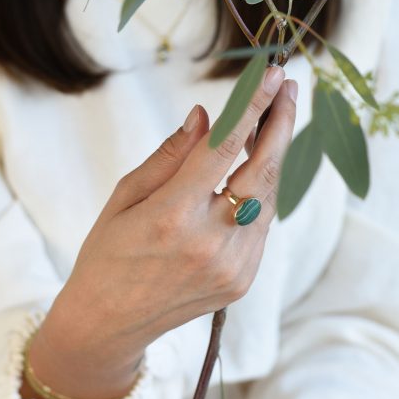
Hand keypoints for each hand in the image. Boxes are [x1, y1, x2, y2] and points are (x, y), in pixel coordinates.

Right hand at [23, 66, 297, 398]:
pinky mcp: (243, 280)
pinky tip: (252, 171)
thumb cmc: (108, 253)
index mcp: (173, 217)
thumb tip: (205, 115)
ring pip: (268, 198)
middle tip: (289, 91)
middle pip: (262, 172)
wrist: (110, 323)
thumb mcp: (126, 197)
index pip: (224, 147)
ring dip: (272, 158)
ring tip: (269, 125)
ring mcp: (233, 266)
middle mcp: (211, 243)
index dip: (253, 106)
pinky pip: (262, 225)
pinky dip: (261, 193)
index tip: (274, 76)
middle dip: (281, 125)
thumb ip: (170, 155)